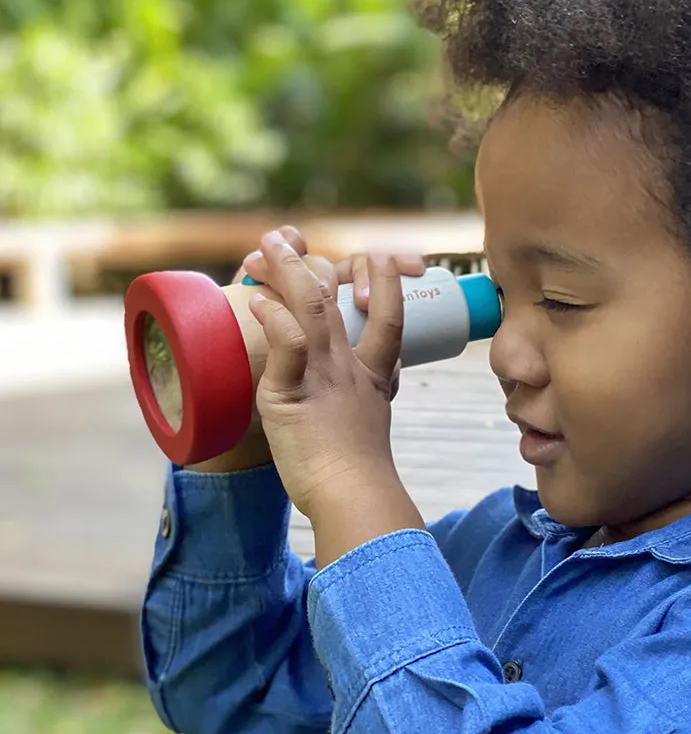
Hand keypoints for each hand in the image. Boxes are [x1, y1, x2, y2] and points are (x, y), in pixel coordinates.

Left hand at [247, 230, 424, 561]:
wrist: (355, 496)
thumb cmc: (362, 476)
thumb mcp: (372, 426)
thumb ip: (366, 404)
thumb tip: (365, 401)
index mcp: (372, 376)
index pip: (390, 318)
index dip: (385, 284)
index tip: (380, 257)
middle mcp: (350, 367)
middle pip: (335, 301)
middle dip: (310, 263)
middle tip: (286, 237)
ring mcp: (323, 376)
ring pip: (309, 309)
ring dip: (285, 271)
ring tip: (266, 247)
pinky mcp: (292, 394)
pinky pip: (286, 345)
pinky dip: (273, 317)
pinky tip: (258, 300)